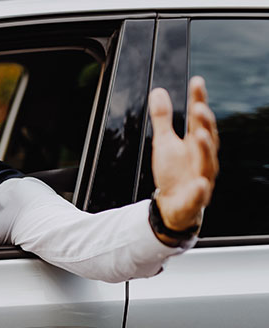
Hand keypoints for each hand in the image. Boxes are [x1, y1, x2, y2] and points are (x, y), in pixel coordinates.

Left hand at [149, 76, 219, 233]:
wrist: (174, 205)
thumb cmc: (174, 171)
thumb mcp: (164, 142)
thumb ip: (162, 118)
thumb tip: (159, 92)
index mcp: (195, 142)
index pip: (198, 118)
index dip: (199, 100)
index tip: (197, 82)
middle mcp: (203, 158)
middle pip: (207, 138)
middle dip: (204, 123)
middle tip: (199, 107)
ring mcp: (202, 177)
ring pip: (207, 163)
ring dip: (205, 149)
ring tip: (199, 136)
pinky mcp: (196, 198)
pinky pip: (200, 194)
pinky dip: (201, 189)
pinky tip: (201, 184)